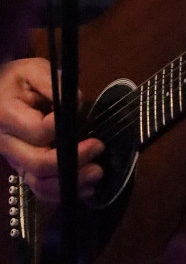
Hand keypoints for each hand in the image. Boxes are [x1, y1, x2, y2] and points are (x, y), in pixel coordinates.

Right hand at [0, 58, 103, 202]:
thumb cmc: (16, 79)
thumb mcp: (33, 70)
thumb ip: (53, 83)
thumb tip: (77, 100)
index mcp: (7, 116)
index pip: (38, 130)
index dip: (62, 126)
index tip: (81, 113)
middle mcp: (7, 143)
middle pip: (38, 163)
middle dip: (72, 161)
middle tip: (98, 147)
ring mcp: (14, 159)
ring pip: (38, 182)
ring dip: (69, 182)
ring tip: (96, 173)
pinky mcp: (22, 167)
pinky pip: (38, 188)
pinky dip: (61, 192)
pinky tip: (83, 188)